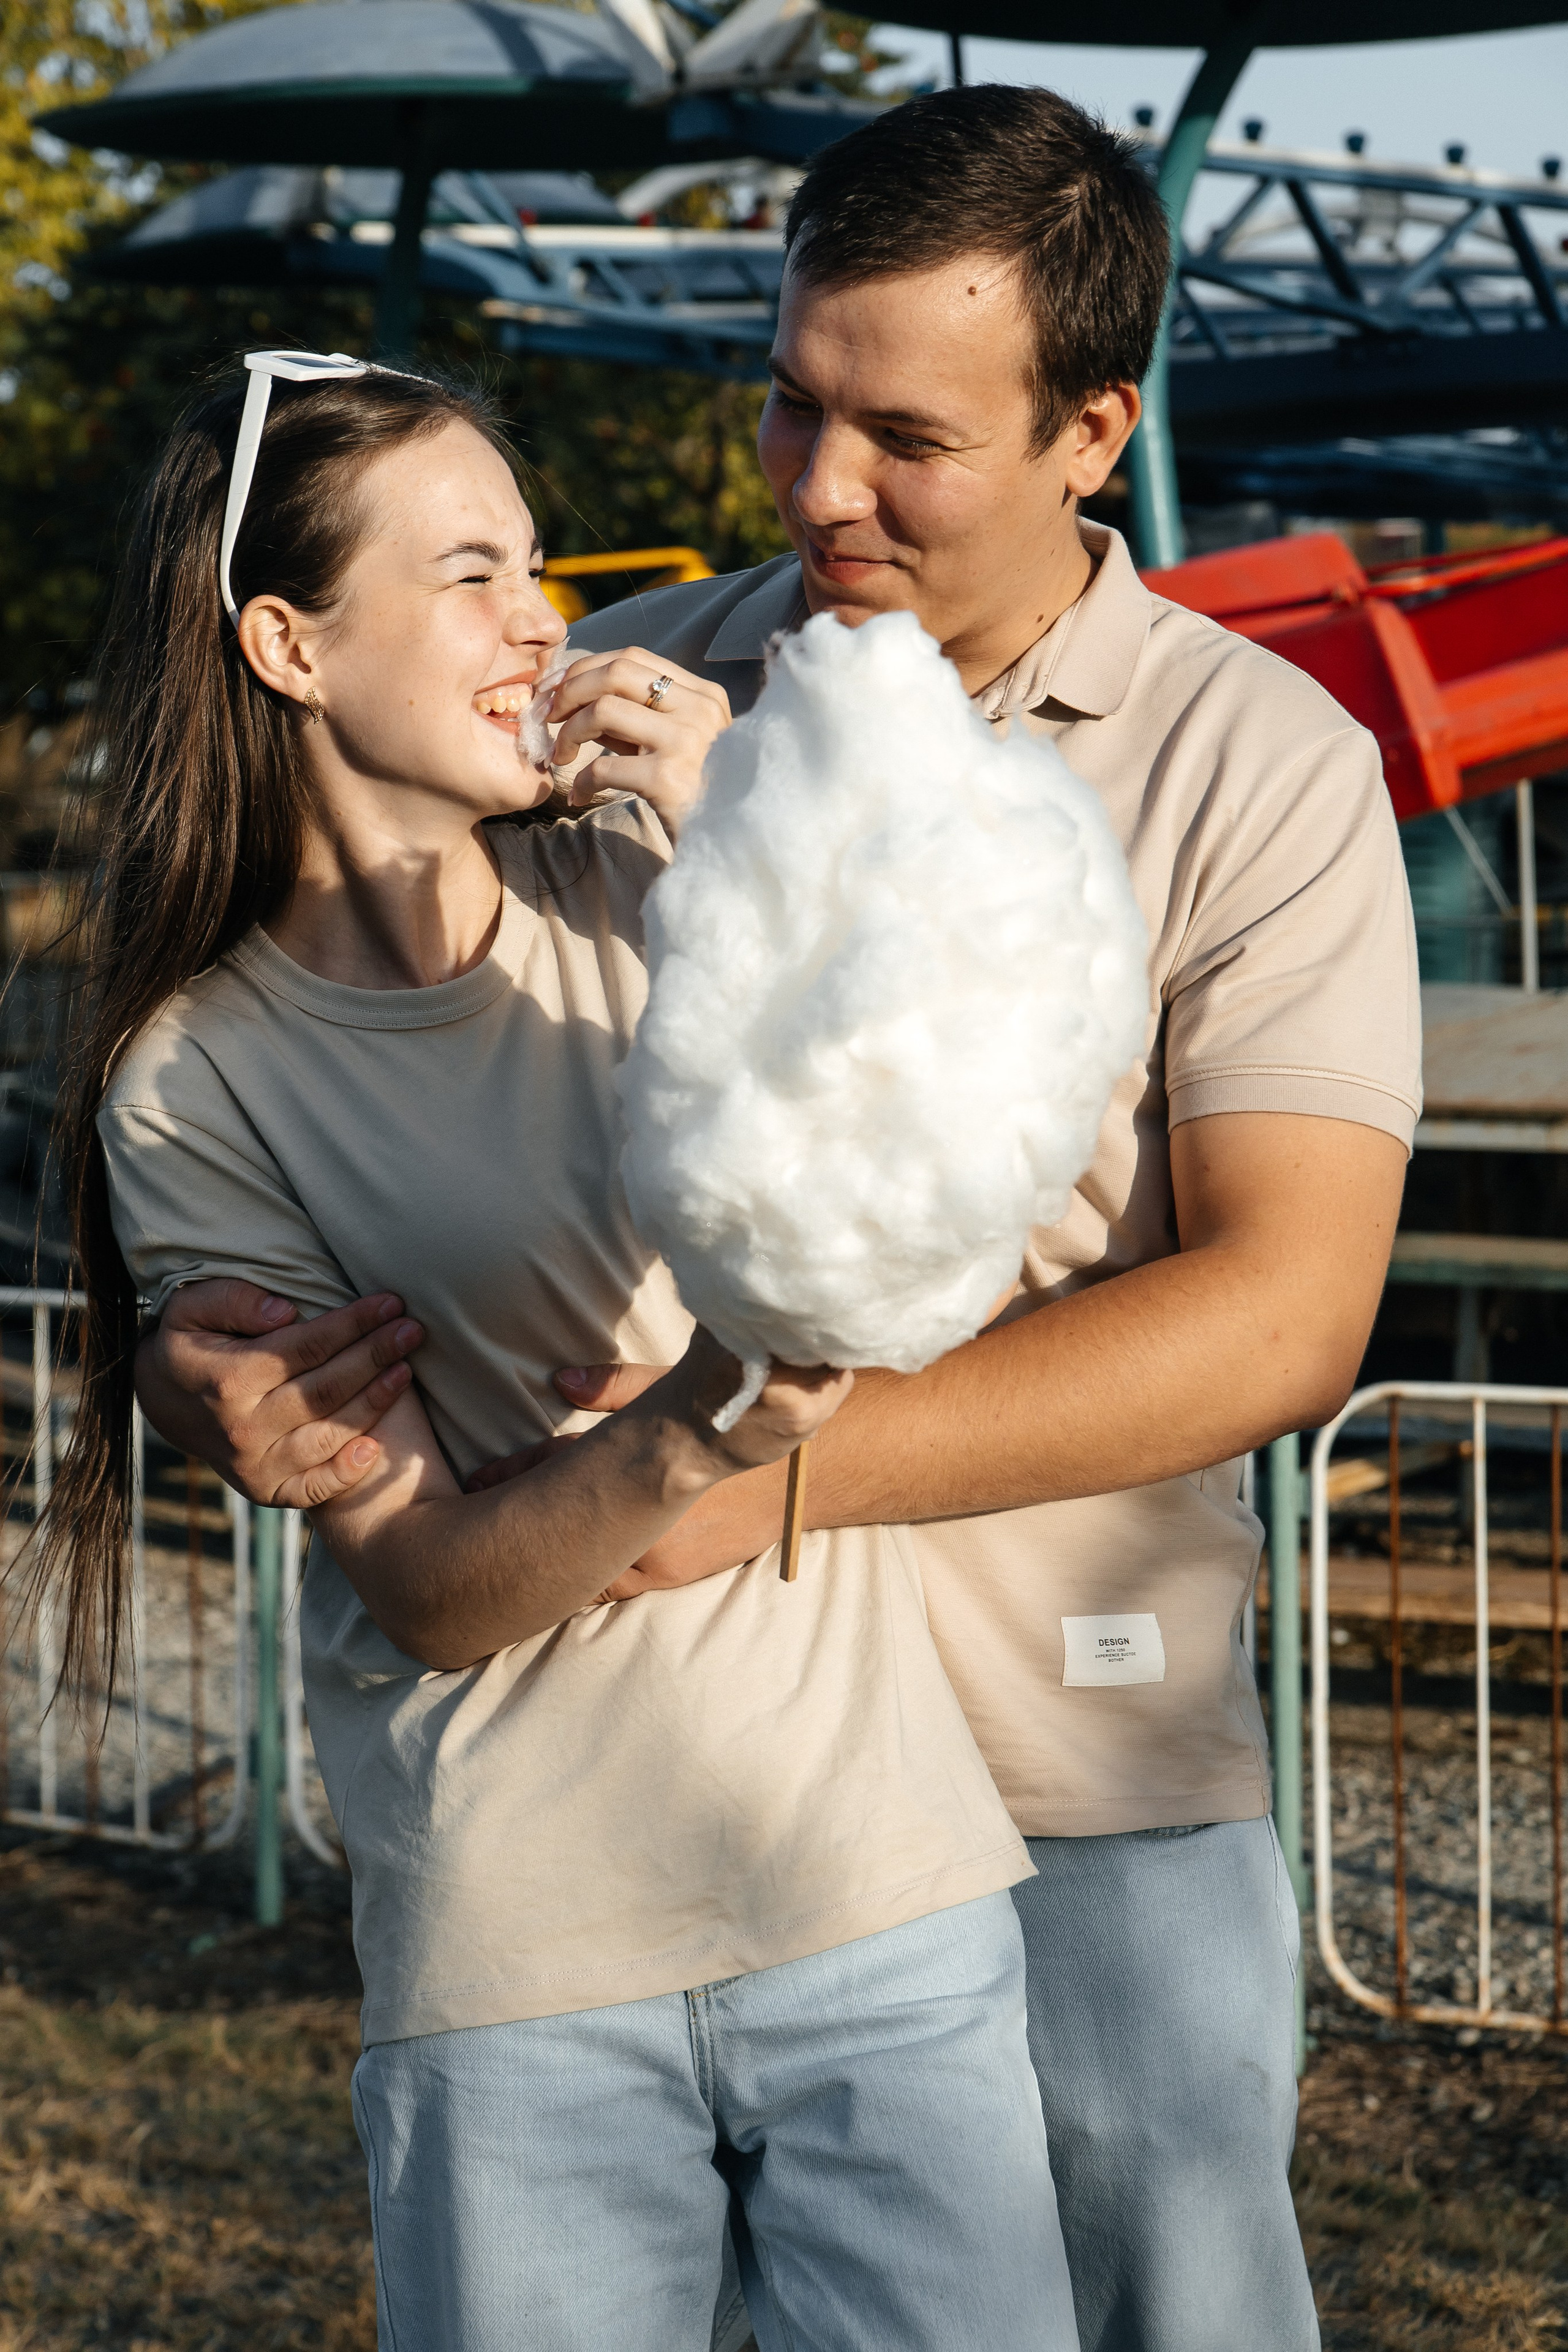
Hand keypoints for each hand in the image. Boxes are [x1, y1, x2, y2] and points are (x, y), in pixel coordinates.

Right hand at [133, 1279, 424, 1508]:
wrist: (163, 1401)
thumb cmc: (189, 1343)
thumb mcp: (190, 1306)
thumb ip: (233, 1300)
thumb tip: (284, 1312)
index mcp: (227, 1379)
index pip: (305, 1348)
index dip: (352, 1324)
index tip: (389, 1304)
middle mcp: (241, 1427)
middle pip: (325, 1390)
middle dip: (375, 1356)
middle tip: (412, 1330)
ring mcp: (252, 1465)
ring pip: (327, 1435)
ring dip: (373, 1403)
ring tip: (406, 1370)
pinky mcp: (262, 1489)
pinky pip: (311, 1489)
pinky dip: (344, 1473)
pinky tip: (374, 1447)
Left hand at [466, 1348, 842, 1605]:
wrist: (815, 1468)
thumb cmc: (744, 1417)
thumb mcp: (681, 1391)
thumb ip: (617, 1385)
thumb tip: (557, 1380)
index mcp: (643, 1474)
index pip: (562, 1472)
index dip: (514, 1472)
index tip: (477, 1474)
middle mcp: (648, 1526)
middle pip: (563, 1534)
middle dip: (518, 1528)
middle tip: (472, 1520)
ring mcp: (662, 1559)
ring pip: (586, 1569)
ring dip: (551, 1557)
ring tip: (503, 1548)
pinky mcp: (677, 1575)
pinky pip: (617, 1582)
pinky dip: (586, 1575)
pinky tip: (556, 1570)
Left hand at [546, 648, 729, 840]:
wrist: (731, 840)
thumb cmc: (698, 793)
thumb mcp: (676, 743)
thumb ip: (639, 717)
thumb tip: (578, 696)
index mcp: (703, 695)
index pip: (633, 658)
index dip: (587, 668)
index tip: (559, 689)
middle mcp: (698, 710)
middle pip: (616, 672)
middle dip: (570, 689)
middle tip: (550, 716)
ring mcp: (685, 742)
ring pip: (604, 710)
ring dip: (569, 733)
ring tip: (560, 756)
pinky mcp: (668, 779)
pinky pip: (603, 766)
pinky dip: (581, 780)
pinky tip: (579, 794)